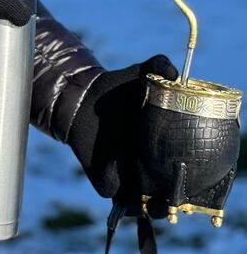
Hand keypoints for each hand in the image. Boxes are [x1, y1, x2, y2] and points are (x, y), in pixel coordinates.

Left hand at [66, 54, 177, 215]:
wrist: (83, 94)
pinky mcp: (103, 180)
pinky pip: (111, 189)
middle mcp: (145, 169)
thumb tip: (173, 72)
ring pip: (142, 205)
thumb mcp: (140, 73)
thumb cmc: (116, 87)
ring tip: (151, 195)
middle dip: (169, 199)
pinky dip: (114, 179)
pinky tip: (113, 160)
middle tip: (171, 190)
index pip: (179, 178)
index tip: (188, 173)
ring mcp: (124, 177)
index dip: (186, 182)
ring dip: (148, 204)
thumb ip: (158, 66)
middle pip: (164, 198)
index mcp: (160, 152)